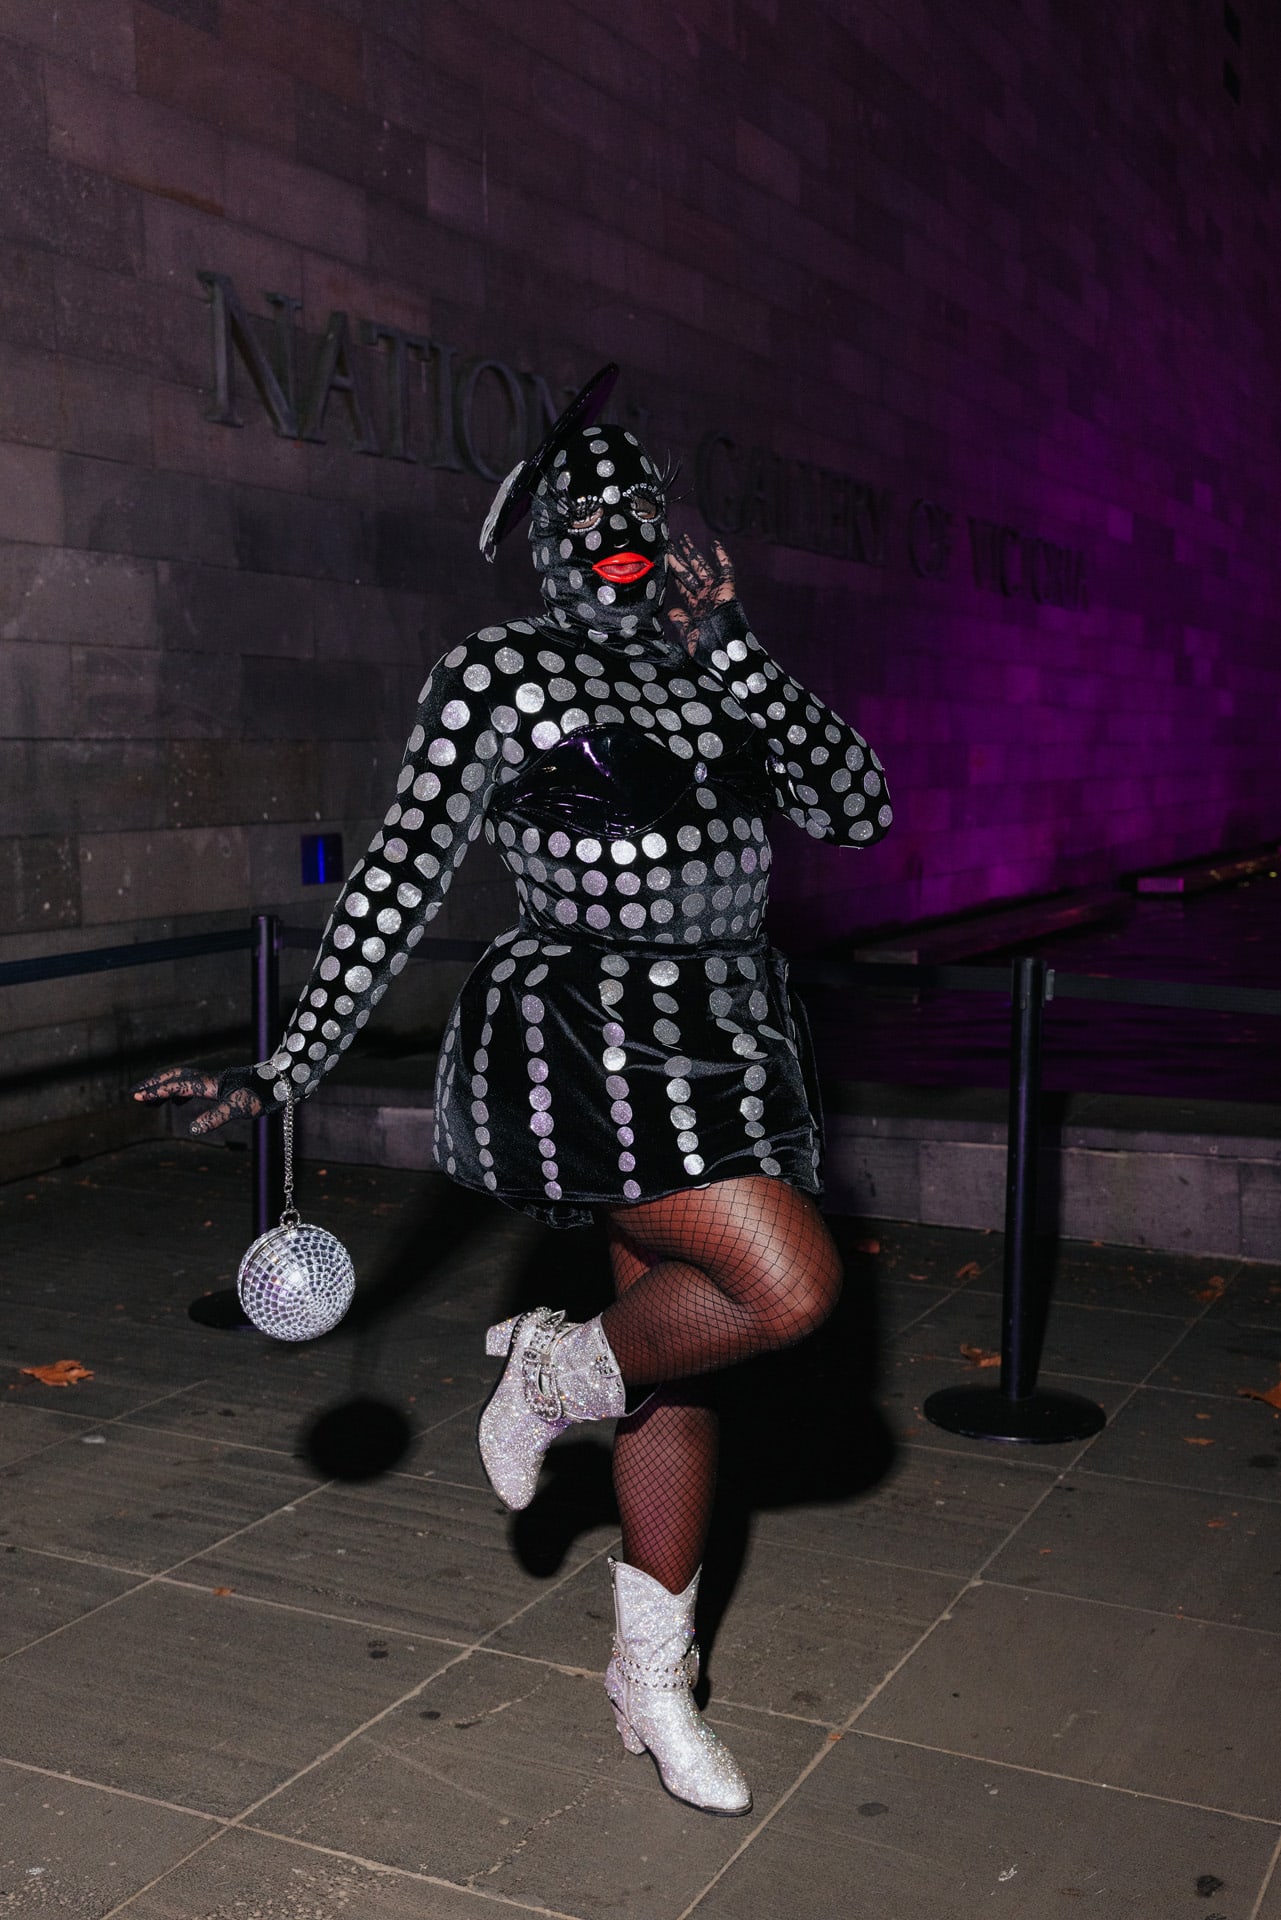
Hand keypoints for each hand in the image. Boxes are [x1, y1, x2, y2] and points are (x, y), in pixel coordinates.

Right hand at [131, 1066, 265, 1135]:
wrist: (283, 1080)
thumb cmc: (263, 1095)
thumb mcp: (240, 1109)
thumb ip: (215, 1118)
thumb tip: (193, 1130)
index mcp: (211, 1084)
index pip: (177, 1085)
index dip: (157, 1091)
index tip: (137, 1096)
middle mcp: (211, 1079)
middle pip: (175, 1076)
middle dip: (154, 1084)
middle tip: (135, 1092)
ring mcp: (216, 1080)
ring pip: (184, 1078)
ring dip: (165, 1085)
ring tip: (151, 1097)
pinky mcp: (223, 1083)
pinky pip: (194, 1083)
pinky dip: (180, 1088)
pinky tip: (179, 1098)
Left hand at [666, 536, 736, 649]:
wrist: (727, 651)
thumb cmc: (708, 649)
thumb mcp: (689, 637)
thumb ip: (681, 622)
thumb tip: (671, 612)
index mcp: (695, 607)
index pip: (683, 586)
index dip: (674, 574)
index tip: (664, 561)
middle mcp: (704, 596)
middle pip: (688, 572)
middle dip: (679, 558)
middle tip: (669, 544)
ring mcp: (715, 591)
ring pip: (701, 567)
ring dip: (692, 552)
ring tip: (683, 538)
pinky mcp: (727, 589)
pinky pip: (725, 569)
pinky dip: (721, 556)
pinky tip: (714, 543)